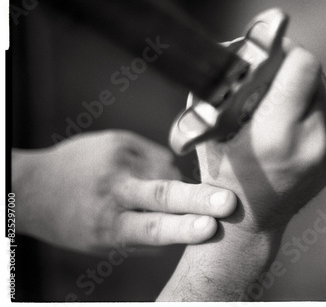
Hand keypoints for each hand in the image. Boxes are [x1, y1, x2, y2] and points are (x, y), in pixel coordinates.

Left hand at [12, 130, 236, 253]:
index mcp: (109, 225)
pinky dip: (162, 169)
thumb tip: (191, 225)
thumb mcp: (106, 241)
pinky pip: (160, 157)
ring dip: (179, 184)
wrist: (39, 183)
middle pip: (163, 194)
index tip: (211, 227)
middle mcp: (114, 190)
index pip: (152, 228)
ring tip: (154, 192)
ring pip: (169, 172)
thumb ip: (146, 236)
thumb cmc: (79, 221)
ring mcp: (119, 159)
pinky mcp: (122, 139)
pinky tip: (144, 174)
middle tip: (230, 202)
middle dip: (200, 198)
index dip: (183, 228)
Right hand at [196, 32, 325, 233]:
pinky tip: (299, 122)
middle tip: (272, 84)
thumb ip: (231, 83)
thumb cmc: (227, 171)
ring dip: (306, 87)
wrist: (254, 217)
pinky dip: (318, 103)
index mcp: (280, 134)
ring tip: (284, 110)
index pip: (304, 63)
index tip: (271, 57)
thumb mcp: (215, 128)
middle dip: (292, 70)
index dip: (286, 51)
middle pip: (317, 71)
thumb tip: (250, 45)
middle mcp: (317, 140)